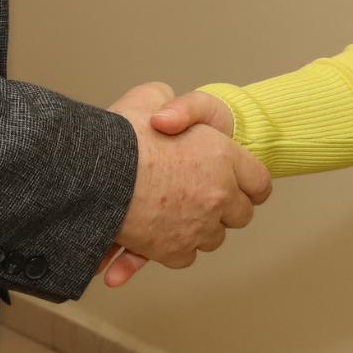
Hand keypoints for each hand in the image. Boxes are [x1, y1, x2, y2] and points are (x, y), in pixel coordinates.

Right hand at [102, 81, 269, 287]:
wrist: (93, 172)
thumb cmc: (121, 135)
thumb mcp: (150, 97)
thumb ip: (173, 107)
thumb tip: (171, 117)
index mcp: (223, 157)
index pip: (259, 181)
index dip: (249, 183)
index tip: (239, 184)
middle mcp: (218, 195)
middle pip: (241, 215)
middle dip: (225, 209)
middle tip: (201, 196)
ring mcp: (198, 227)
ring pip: (212, 238)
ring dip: (199, 228)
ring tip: (173, 212)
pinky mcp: (174, 251)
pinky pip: (185, 256)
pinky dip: (171, 248)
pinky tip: (154, 235)